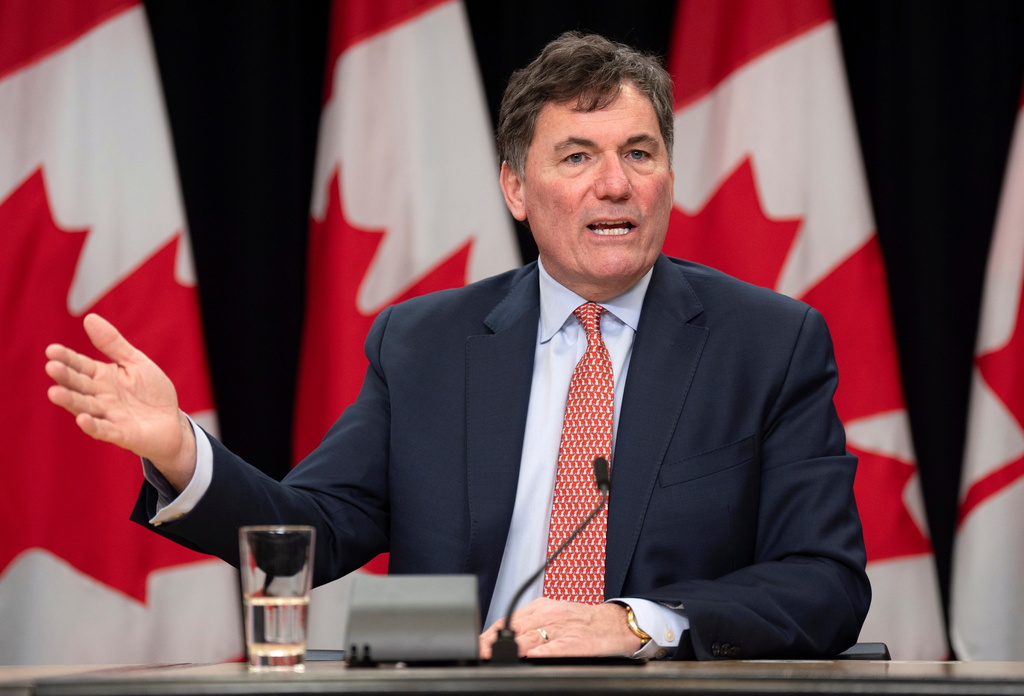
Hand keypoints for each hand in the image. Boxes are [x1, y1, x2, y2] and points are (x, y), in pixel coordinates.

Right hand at [45, 313, 195, 490]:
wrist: (172, 422)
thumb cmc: (151, 392)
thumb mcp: (135, 362)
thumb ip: (113, 344)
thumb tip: (89, 317)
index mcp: (103, 377)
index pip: (80, 365)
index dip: (67, 358)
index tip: (52, 350)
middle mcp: (101, 397)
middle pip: (79, 386)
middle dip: (65, 378)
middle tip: (51, 367)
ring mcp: (110, 416)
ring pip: (86, 407)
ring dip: (71, 401)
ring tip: (55, 393)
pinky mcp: (122, 434)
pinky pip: (105, 430)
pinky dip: (94, 426)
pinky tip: (82, 419)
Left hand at [478, 597, 641, 658]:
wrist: (613, 624)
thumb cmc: (582, 622)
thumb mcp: (552, 615)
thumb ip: (529, 624)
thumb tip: (500, 638)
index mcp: (541, 609)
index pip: (509, 620)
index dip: (491, 634)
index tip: (477, 645)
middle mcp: (550, 616)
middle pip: (517, 629)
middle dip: (496, 643)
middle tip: (480, 652)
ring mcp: (563, 629)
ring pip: (533, 637)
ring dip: (513, 647)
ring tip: (496, 656)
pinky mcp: (578, 642)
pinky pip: (559, 647)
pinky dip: (545, 651)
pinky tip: (533, 655)